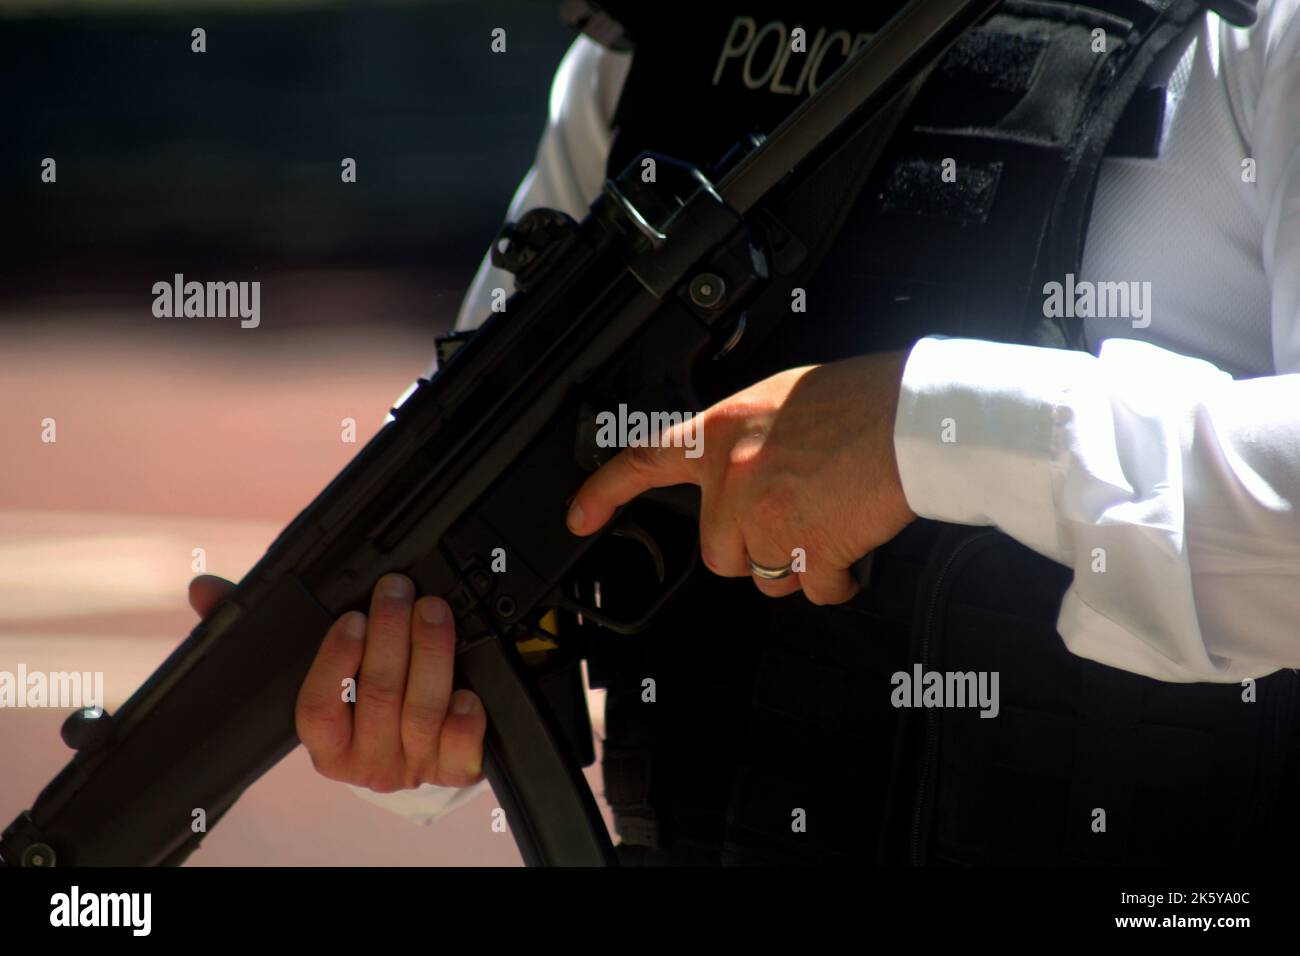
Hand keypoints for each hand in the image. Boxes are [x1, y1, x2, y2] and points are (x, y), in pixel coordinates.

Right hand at [188, 572, 486, 791]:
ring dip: (430, 653)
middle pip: (378, 697)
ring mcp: (413, 766)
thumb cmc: (358, 699)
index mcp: (325, 744)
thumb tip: (204, 590)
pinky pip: (463, 747)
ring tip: (433, 609)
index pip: (317, 709)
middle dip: (391, 635)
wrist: (418, 750)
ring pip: (421, 710)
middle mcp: (366, 762)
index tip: (350, 617)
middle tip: (399, 590)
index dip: (334, 662)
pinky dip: (467, 715)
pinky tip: (468, 685)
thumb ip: (263, 628)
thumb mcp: (312, 667)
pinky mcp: (456, 768)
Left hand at [566, 352, 916, 603]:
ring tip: (833, 520)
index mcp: (723, 430)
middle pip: (719, 550)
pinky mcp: (805, 548)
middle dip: (756, 548)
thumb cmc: (863, 400)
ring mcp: (765, 515)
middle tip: (798, 516)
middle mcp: (733, 475)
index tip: (579, 518)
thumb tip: (741, 475)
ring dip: (797, 562)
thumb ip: (747, 441)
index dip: (604, 493)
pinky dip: (838, 579)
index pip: (643, 461)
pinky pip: (815, 589)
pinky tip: (855, 547)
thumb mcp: (782, 400)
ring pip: (765, 575)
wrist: (913, 417)